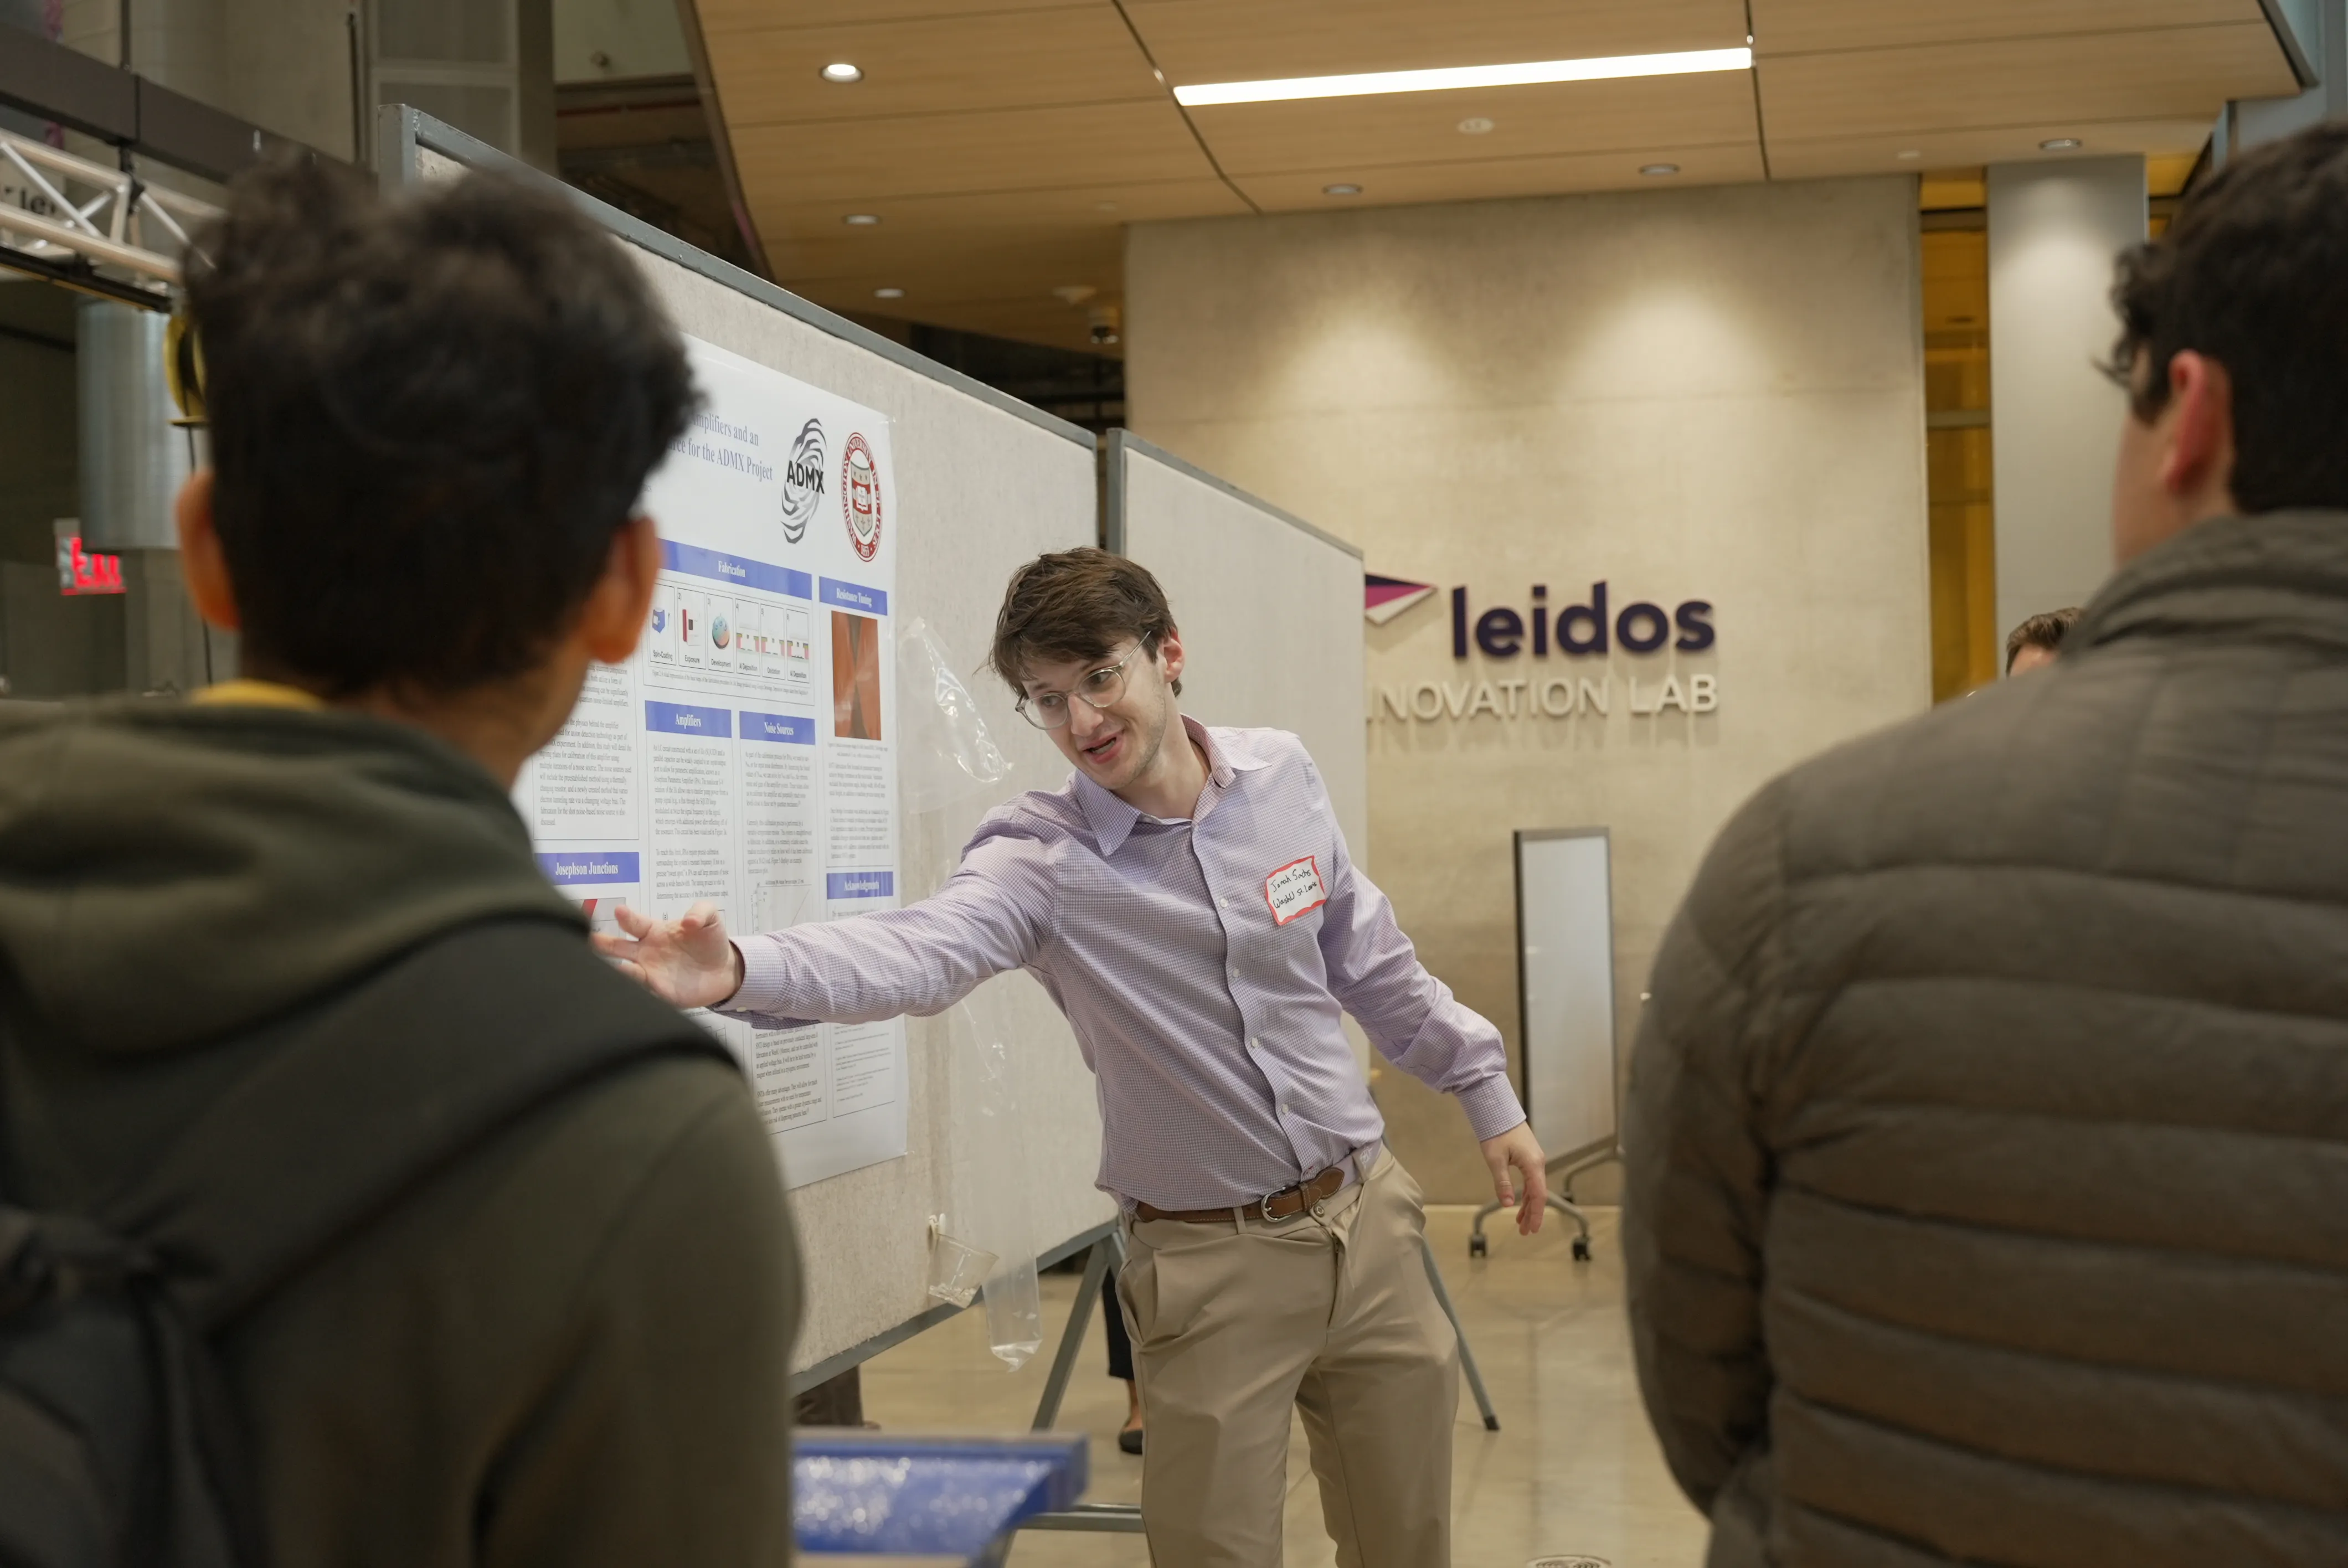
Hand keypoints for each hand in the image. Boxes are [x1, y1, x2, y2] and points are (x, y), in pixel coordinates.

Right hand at [592, 901, 743, 1009]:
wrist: (723, 971)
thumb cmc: (710, 941)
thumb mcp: (710, 918)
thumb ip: (702, 912)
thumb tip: (689, 921)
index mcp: (653, 932)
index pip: (634, 923)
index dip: (627, 918)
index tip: (619, 912)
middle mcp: (645, 953)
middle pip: (617, 948)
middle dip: (602, 944)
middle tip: (589, 941)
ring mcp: (650, 974)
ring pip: (626, 973)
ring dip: (618, 971)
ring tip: (615, 969)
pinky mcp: (660, 994)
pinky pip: (643, 994)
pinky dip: (636, 994)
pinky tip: (629, 993)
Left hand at [1479, 1121, 1547, 1235]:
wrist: (1498, 1111)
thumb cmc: (1496, 1132)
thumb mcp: (1495, 1160)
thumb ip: (1502, 1183)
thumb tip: (1506, 1204)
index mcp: (1533, 1165)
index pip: (1538, 1195)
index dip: (1536, 1214)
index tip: (1532, 1229)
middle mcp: (1538, 1163)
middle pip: (1538, 1194)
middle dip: (1532, 1214)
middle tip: (1524, 1231)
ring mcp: (1535, 1160)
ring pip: (1535, 1188)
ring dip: (1528, 1205)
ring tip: (1520, 1223)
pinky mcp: (1529, 1158)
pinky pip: (1531, 1181)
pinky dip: (1526, 1194)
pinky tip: (1519, 1204)